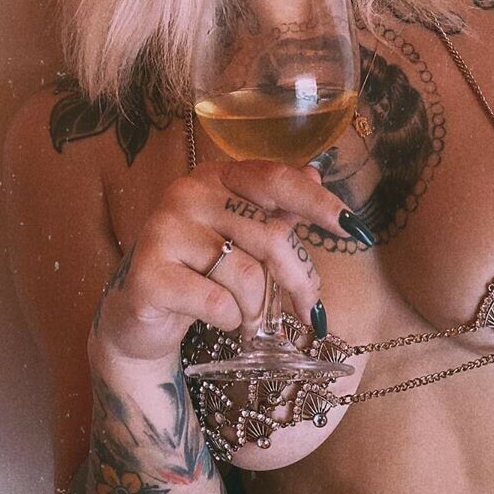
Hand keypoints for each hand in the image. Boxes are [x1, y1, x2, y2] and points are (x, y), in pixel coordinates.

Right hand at [88, 158, 364, 365]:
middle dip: (298, 281)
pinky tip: (221, 320)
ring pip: (246, 275)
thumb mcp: (239, 235)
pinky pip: (216, 302)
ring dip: (259, 308)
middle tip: (310, 312)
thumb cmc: (199, 269)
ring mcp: (164, 231)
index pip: (276, 180)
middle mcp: (187, 194)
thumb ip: (275, 208)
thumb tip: (316, 173)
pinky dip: (230, 320)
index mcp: (215, 176)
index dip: (319, 202)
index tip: (355, 228)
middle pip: (269, 236)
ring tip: (251, 320)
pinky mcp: (148, 274)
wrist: (139, 314)